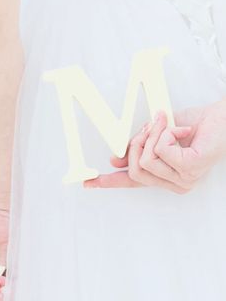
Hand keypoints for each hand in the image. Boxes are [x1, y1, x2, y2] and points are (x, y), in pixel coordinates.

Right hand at [86, 100, 225, 191]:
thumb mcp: (157, 135)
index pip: (132, 182)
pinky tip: (182, 130)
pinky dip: (166, 133)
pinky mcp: (190, 168)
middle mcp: (176, 183)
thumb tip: (116, 161)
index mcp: (167, 178)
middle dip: (137, 143)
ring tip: (168, 124)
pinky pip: (160, 151)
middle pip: (135, 170)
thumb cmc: (197, 124)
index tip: (88, 182)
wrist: (223, 116)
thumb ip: (138, 149)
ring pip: (146, 160)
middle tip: (151, 126)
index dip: (109, 181)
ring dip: (153, 134)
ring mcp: (185, 179)